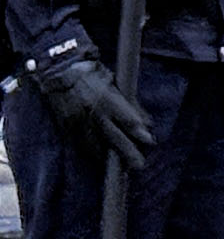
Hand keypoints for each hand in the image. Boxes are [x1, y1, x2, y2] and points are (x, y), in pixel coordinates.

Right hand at [27, 55, 148, 172]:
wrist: (59, 71)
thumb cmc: (92, 74)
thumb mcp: (115, 83)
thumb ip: (129, 103)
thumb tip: (146, 122)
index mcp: (108, 99)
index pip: (127, 119)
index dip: (139, 132)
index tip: (150, 141)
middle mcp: (94, 112)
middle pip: (114, 137)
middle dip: (128, 152)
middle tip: (139, 165)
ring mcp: (79, 121)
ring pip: (96, 144)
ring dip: (109, 156)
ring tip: (120, 167)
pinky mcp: (67, 125)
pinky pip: (81, 143)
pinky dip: (92, 152)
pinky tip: (100, 158)